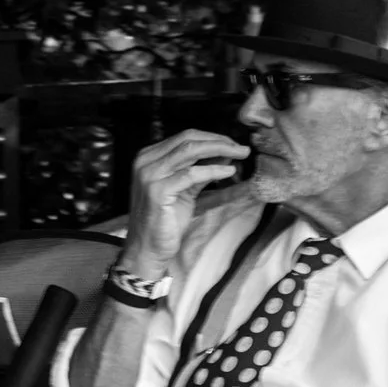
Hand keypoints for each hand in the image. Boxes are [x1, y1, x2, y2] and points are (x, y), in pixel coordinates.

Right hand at [124, 129, 251, 271]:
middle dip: (219, 141)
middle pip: (188, 139)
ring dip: (220, 150)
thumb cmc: (165, 222)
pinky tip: (229, 171)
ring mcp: (149, 175)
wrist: (147, 249)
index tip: (233, 143)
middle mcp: (145, 161)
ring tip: (240, 155)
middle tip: (241, 148)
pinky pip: (191, 174)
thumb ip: (199, 171)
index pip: (184, 137)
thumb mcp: (185, 190)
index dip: (212, 137)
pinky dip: (213, 170)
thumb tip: (224, 153)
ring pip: (190, 151)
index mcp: (149, 157)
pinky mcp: (157, 190)